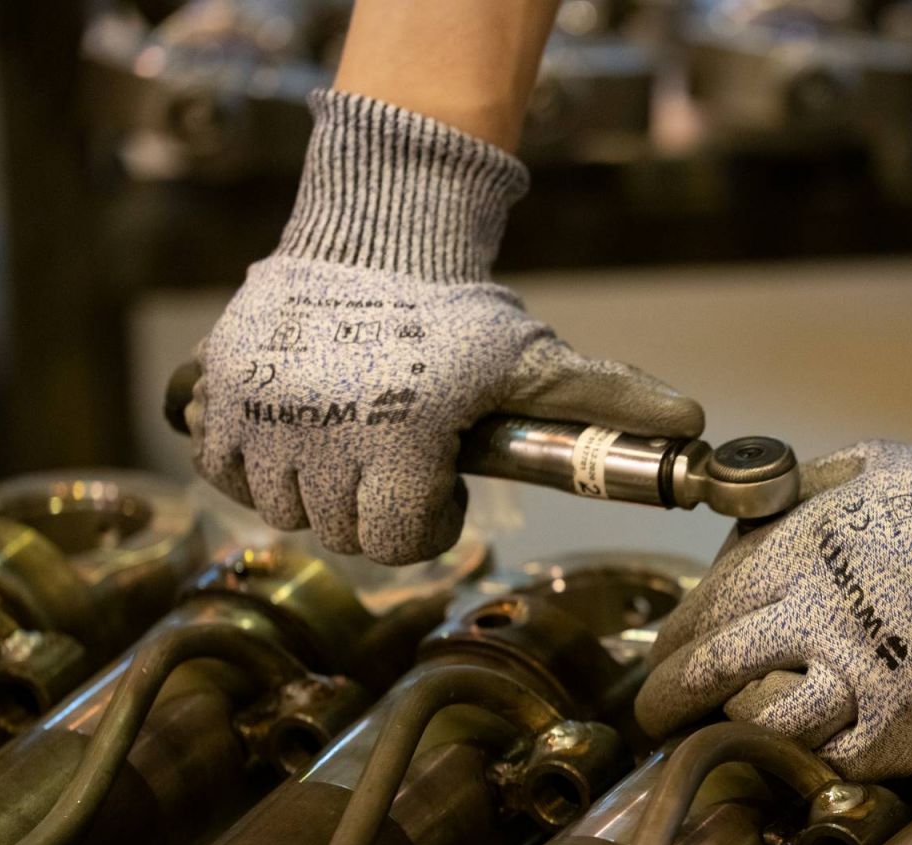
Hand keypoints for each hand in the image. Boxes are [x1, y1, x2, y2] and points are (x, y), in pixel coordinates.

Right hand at [189, 90, 702, 563]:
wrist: (377, 234)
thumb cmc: (460, 310)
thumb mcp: (533, 358)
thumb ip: (605, 400)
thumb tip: (695, 423)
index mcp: (401, 441)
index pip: (396, 543)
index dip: (424, 522)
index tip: (436, 484)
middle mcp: (323, 435)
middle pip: (338, 531)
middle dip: (374, 505)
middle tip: (395, 458)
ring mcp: (262, 413)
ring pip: (277, 505)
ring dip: (311, 486)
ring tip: (347, 437)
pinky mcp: (216, 387)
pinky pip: (218, 462)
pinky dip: (248, 458)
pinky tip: (291, 427)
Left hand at [636, 396, 911, 780]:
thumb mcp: (863, 467)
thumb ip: (795, 495)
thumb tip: (753, 510)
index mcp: (794, 551)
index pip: (705, 610)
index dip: (674, 642)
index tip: (665, 656)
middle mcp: (811, 615)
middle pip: (710, 672)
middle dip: (669, 700)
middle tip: (655, 716)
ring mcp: (856, 674)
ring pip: (763, 723)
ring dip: (738, 731)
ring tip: (729, 734)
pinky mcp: (904, 725)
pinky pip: (837, 759)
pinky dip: (813, 757)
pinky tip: (806, 750)